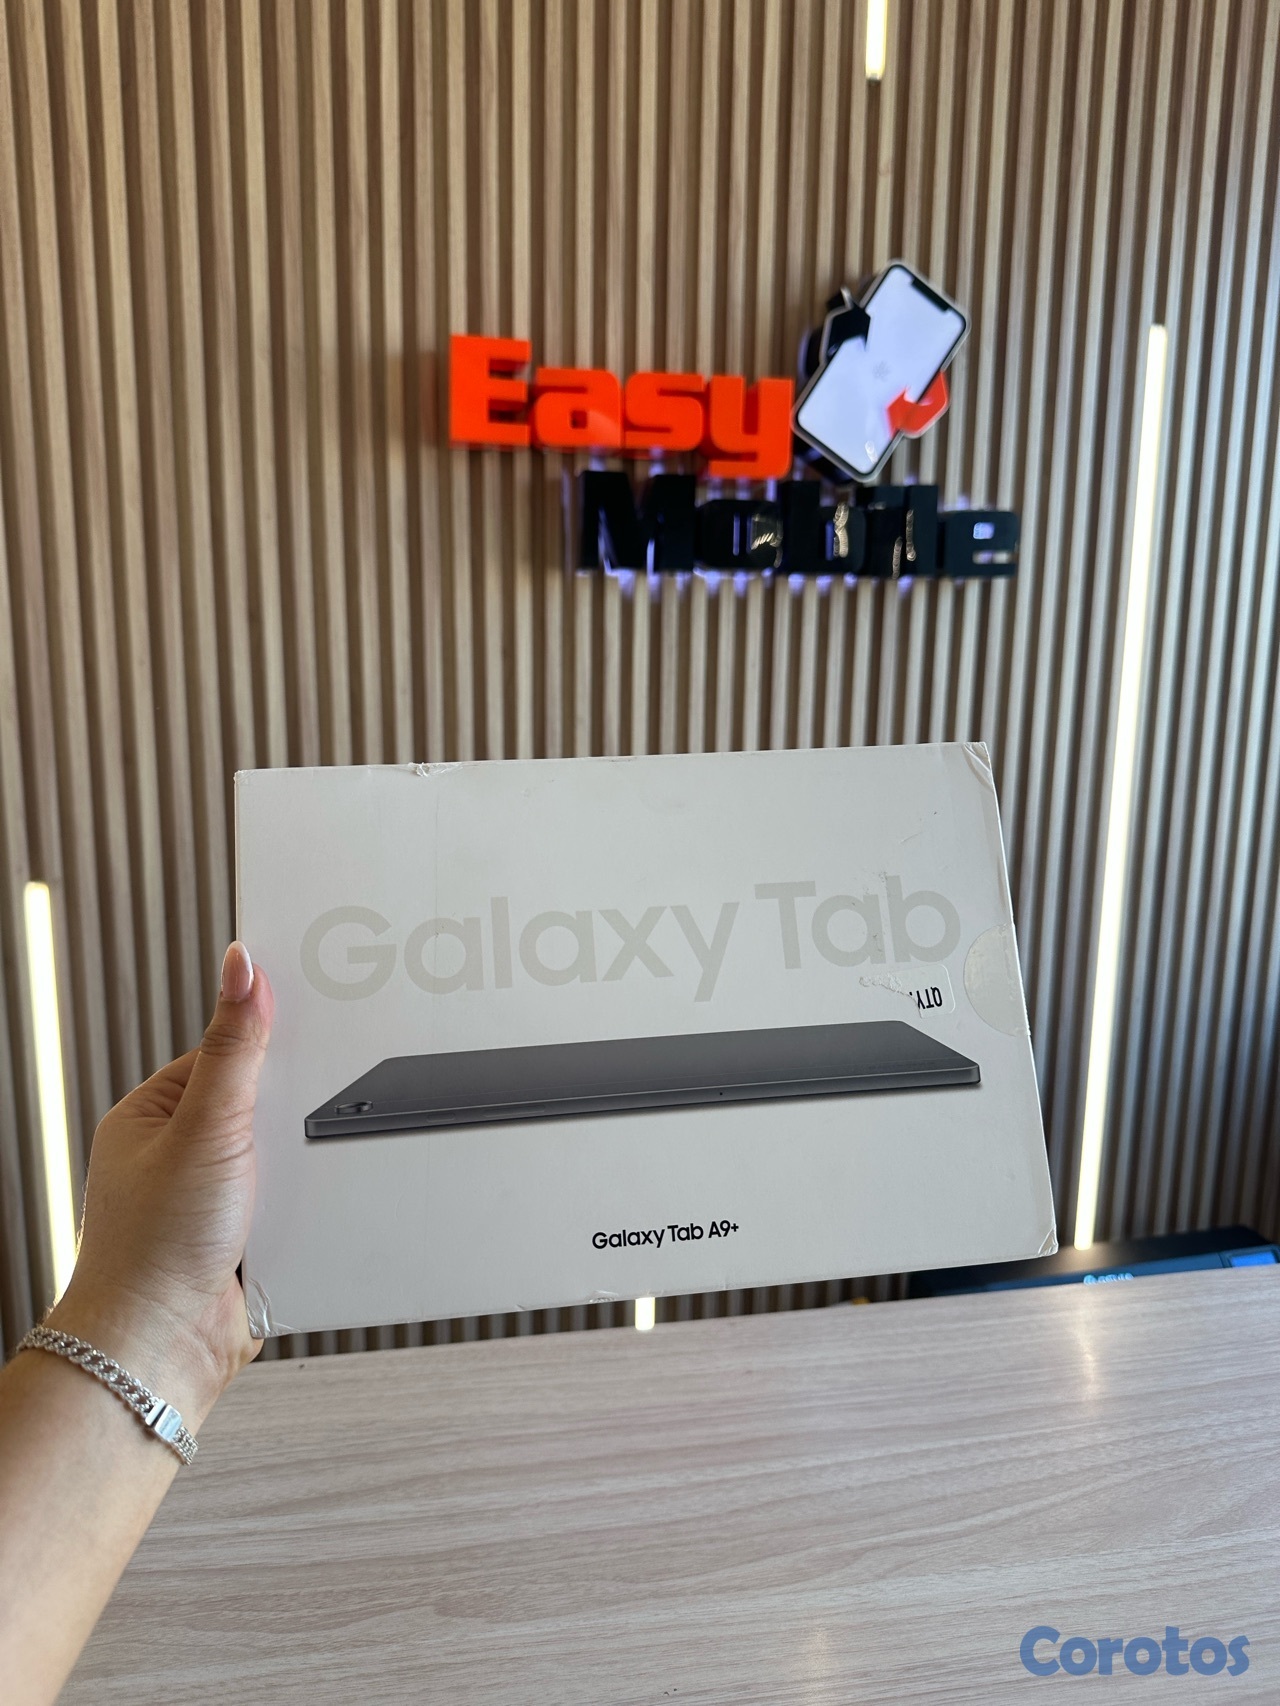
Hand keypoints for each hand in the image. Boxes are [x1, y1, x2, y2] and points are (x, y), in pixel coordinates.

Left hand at [46, 943, 273, 1426]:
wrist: (159, 1353)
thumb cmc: (153, 1249)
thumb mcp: (206, 1128)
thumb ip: (234, 1048)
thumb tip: (242, 967)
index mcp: (151, 1114)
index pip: (223, 1053)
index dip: (267, 1044)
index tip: (312, 1029)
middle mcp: (177, 1154)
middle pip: (258, 1104)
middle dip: (287, 1114)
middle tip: (301, 1121)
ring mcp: (209, 1198)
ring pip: (279, 1155)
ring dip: (297, 1167)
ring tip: (293, 1178)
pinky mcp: (241, 1238)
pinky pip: (289, 1202)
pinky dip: (304, 1205)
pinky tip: (305, 1209)